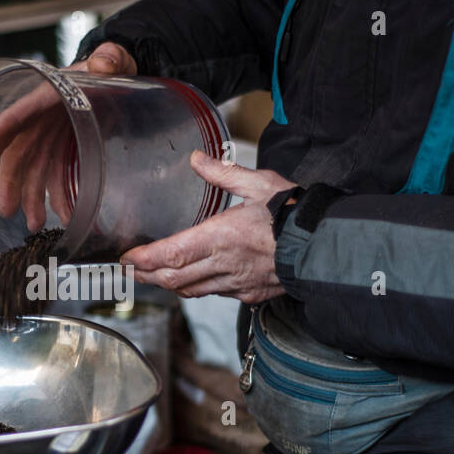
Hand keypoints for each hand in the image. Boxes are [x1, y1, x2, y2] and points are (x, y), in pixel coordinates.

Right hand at [0, 42, 135, 232]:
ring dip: (32, 198)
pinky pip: (56, 175)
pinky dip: (58, 197)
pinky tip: (64, 216)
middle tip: (8, 210)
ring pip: (35, 170)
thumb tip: (105, 63)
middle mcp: (44, 118)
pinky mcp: (65, 148)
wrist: (120, 76)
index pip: (16, 116)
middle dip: (11, 183)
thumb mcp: (114, 59)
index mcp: (49, 95)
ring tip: (36, 225)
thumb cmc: (111, 65)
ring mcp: (52, 136)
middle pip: (20, 152)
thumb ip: (111, 59)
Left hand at [122, 151, 292, 303]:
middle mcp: (225, 265)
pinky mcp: (249, 294)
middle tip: (128, 270)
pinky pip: (214, 294)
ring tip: (151, 276)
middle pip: (174, 279)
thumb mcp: (260, 183)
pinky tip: (190, 280)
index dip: (145, 259)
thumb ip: (224, 173)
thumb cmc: (295, 213)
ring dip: (168, 285)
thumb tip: (198, 159)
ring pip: (192, 291)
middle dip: (147, 276)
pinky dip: (196, 288)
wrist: (326, 245)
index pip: (173, 254)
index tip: (127, 258)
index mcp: (223, 237)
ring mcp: (237, 283)